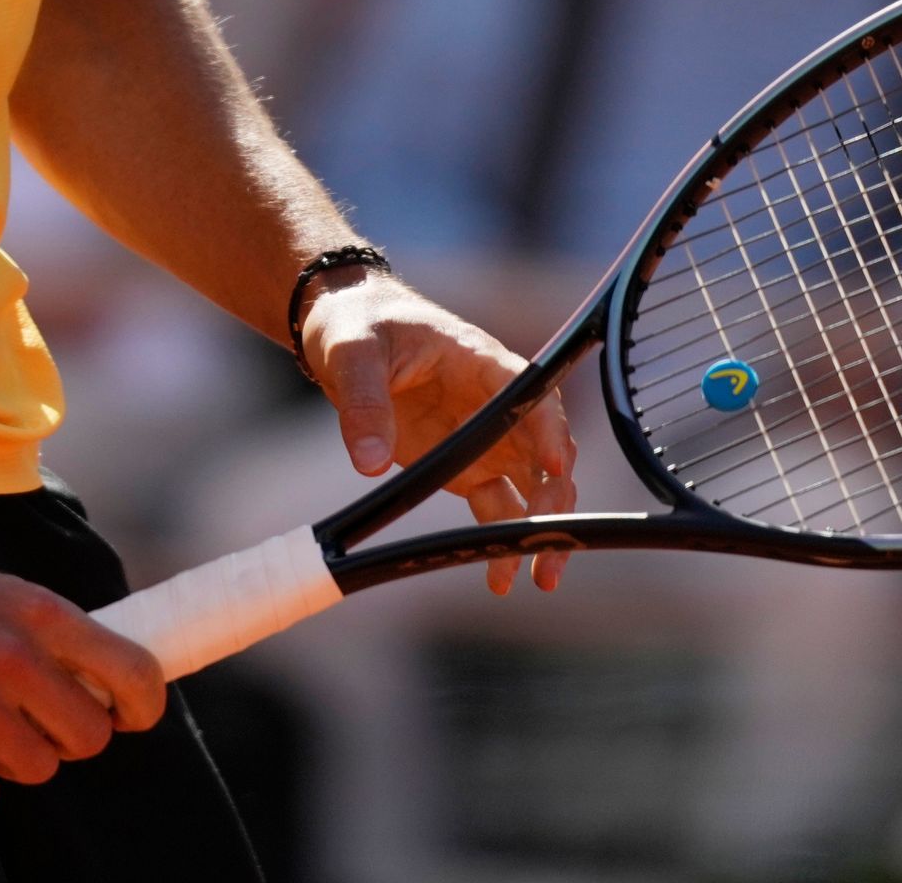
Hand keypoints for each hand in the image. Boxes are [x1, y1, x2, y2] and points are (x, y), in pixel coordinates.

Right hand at [0, 547, 167, 815]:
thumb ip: (44, 634)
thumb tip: (103, 680)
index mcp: (38, 612)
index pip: (134, 672)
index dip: (143, 707)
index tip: (128, 719)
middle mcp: (13, 656)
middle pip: (90, 737)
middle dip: (68, 741)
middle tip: (34, 728)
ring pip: (37, 770)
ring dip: (12, 764)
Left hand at [302, 271, 577, 593]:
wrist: (345, 329)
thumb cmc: (359, 323)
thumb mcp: (353, 353)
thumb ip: (363, 403)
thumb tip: (369, 462)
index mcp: (482, 362)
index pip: (532, 397)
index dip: (549, 431)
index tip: (556, 468)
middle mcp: (496, 404)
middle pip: (544, 453)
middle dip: (555, 501)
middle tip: (547, 546)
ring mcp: (484, 438)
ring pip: (531, 489)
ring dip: (538, 532)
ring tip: (538, 578)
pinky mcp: (463, 466)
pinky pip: (495, 507)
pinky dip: (499, 543)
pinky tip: (500, 577)